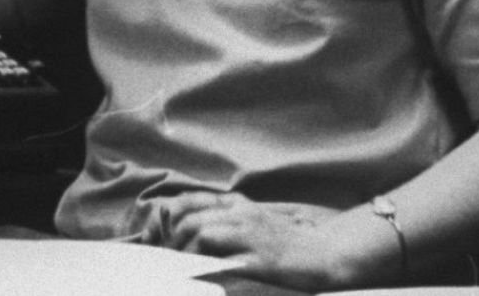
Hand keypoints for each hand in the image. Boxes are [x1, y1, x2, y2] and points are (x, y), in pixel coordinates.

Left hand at [149, 192, 345, 290]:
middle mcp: (240, 213)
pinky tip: (197, 277)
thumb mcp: (253, 223)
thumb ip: (224, 222)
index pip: (187, 201)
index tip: (152, 238)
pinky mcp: (260, 258)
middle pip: (188, 218)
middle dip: (168, 241)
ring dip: (183, 253)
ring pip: (202, 232)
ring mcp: (251, 234)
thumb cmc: (286, 243)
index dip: (163, 218)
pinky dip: (205, 267)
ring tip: (179, 270)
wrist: (325, 254)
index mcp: (236, 204)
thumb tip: (189, 232)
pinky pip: (224, 260)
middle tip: (164, 261)